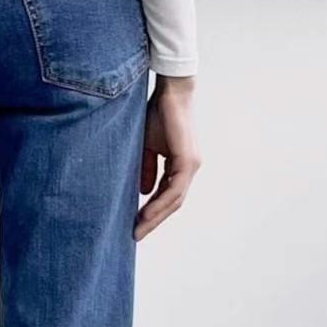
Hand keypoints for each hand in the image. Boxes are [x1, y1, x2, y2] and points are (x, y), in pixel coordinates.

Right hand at [134, 74, 200, 240]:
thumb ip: (147, 168)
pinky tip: (146, 214)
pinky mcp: (187, 160)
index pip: (167, 195)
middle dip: (153, 220)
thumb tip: (143, 191)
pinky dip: (159, 204)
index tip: (135, 225)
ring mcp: (191, 165)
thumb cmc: (157, 113)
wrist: (170, 90)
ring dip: (155, 217)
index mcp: (180, 164)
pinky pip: (174, 190)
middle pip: (172, 203)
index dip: (153, 211)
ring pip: (174, 200)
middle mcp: (189, 167)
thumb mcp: (147, 146)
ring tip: (138, 230)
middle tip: (135, 235)